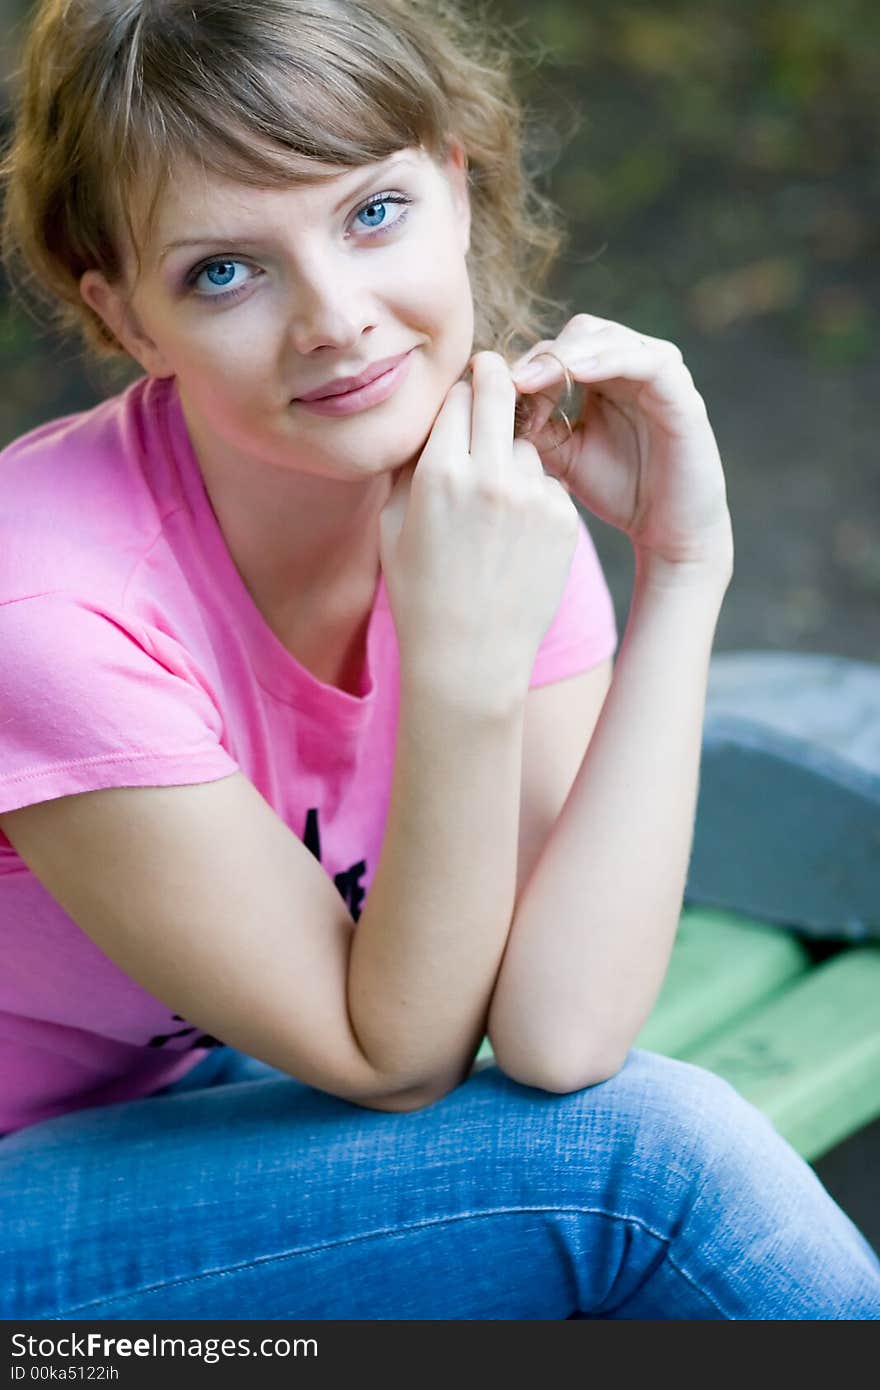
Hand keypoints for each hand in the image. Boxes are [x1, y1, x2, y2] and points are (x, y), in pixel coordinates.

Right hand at [380, 352, 580, 707]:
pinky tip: (514, 534)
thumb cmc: (420, 591)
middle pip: (498, 393)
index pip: (456, 397)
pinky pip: (547, 482)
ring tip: (492, 504)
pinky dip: (533, 494)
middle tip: (494, 371)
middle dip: (495, 377)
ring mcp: (533, 497)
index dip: (457, 390)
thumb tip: (428, 417)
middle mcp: (490, 477)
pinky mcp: (564, 517)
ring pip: (526, 444)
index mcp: (439, 474)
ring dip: (512, 454)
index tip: (461, 388)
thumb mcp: (393, 525)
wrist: (470, 656)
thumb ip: (410, 464)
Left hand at [510, 313, 733, 575]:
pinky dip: (610, 360)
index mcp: (602, 377)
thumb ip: (531, 426)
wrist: (668, 532)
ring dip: (567, 354)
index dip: (524, 364)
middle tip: (508, 380)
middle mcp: (631, 366)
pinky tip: (578, 374)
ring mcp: (659, 374)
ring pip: (609, 338)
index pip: (557, 349)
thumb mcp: (562, 456)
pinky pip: (648, 361)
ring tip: (531, 378)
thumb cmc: (618, 492)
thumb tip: (481, 405)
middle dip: (541, 355)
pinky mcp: (682, 391)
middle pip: (580, 333)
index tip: (491, 390)